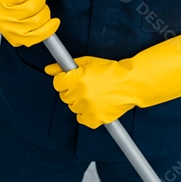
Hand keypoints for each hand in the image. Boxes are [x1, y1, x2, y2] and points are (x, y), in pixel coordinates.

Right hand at [0, 0, 58, 46]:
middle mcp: (1, 16)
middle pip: (31, 8)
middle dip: (41, 0)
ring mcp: (6, 30)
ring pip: (36, 22)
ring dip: (45, 12)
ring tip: (41, 8)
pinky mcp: (13, 39)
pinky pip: (34, 38)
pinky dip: (47, 30)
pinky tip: (51, 23)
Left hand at [45, 28, 180, 127]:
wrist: (131, 82)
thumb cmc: (110, 70)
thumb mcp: (87, 62)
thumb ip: (66, 66)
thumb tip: (49, 69)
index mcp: (77, 79)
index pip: (57, 83)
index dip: (64, 79)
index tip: (71, 78)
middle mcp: (81, 94)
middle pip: (64, 96)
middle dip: (72, 90)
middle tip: (86, 85)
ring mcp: (88, 108)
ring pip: (73, 107)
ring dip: (80, 102)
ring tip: (94, 94)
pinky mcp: (96, 119)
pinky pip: (83, 119)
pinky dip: (87, 114)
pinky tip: (95, 105)